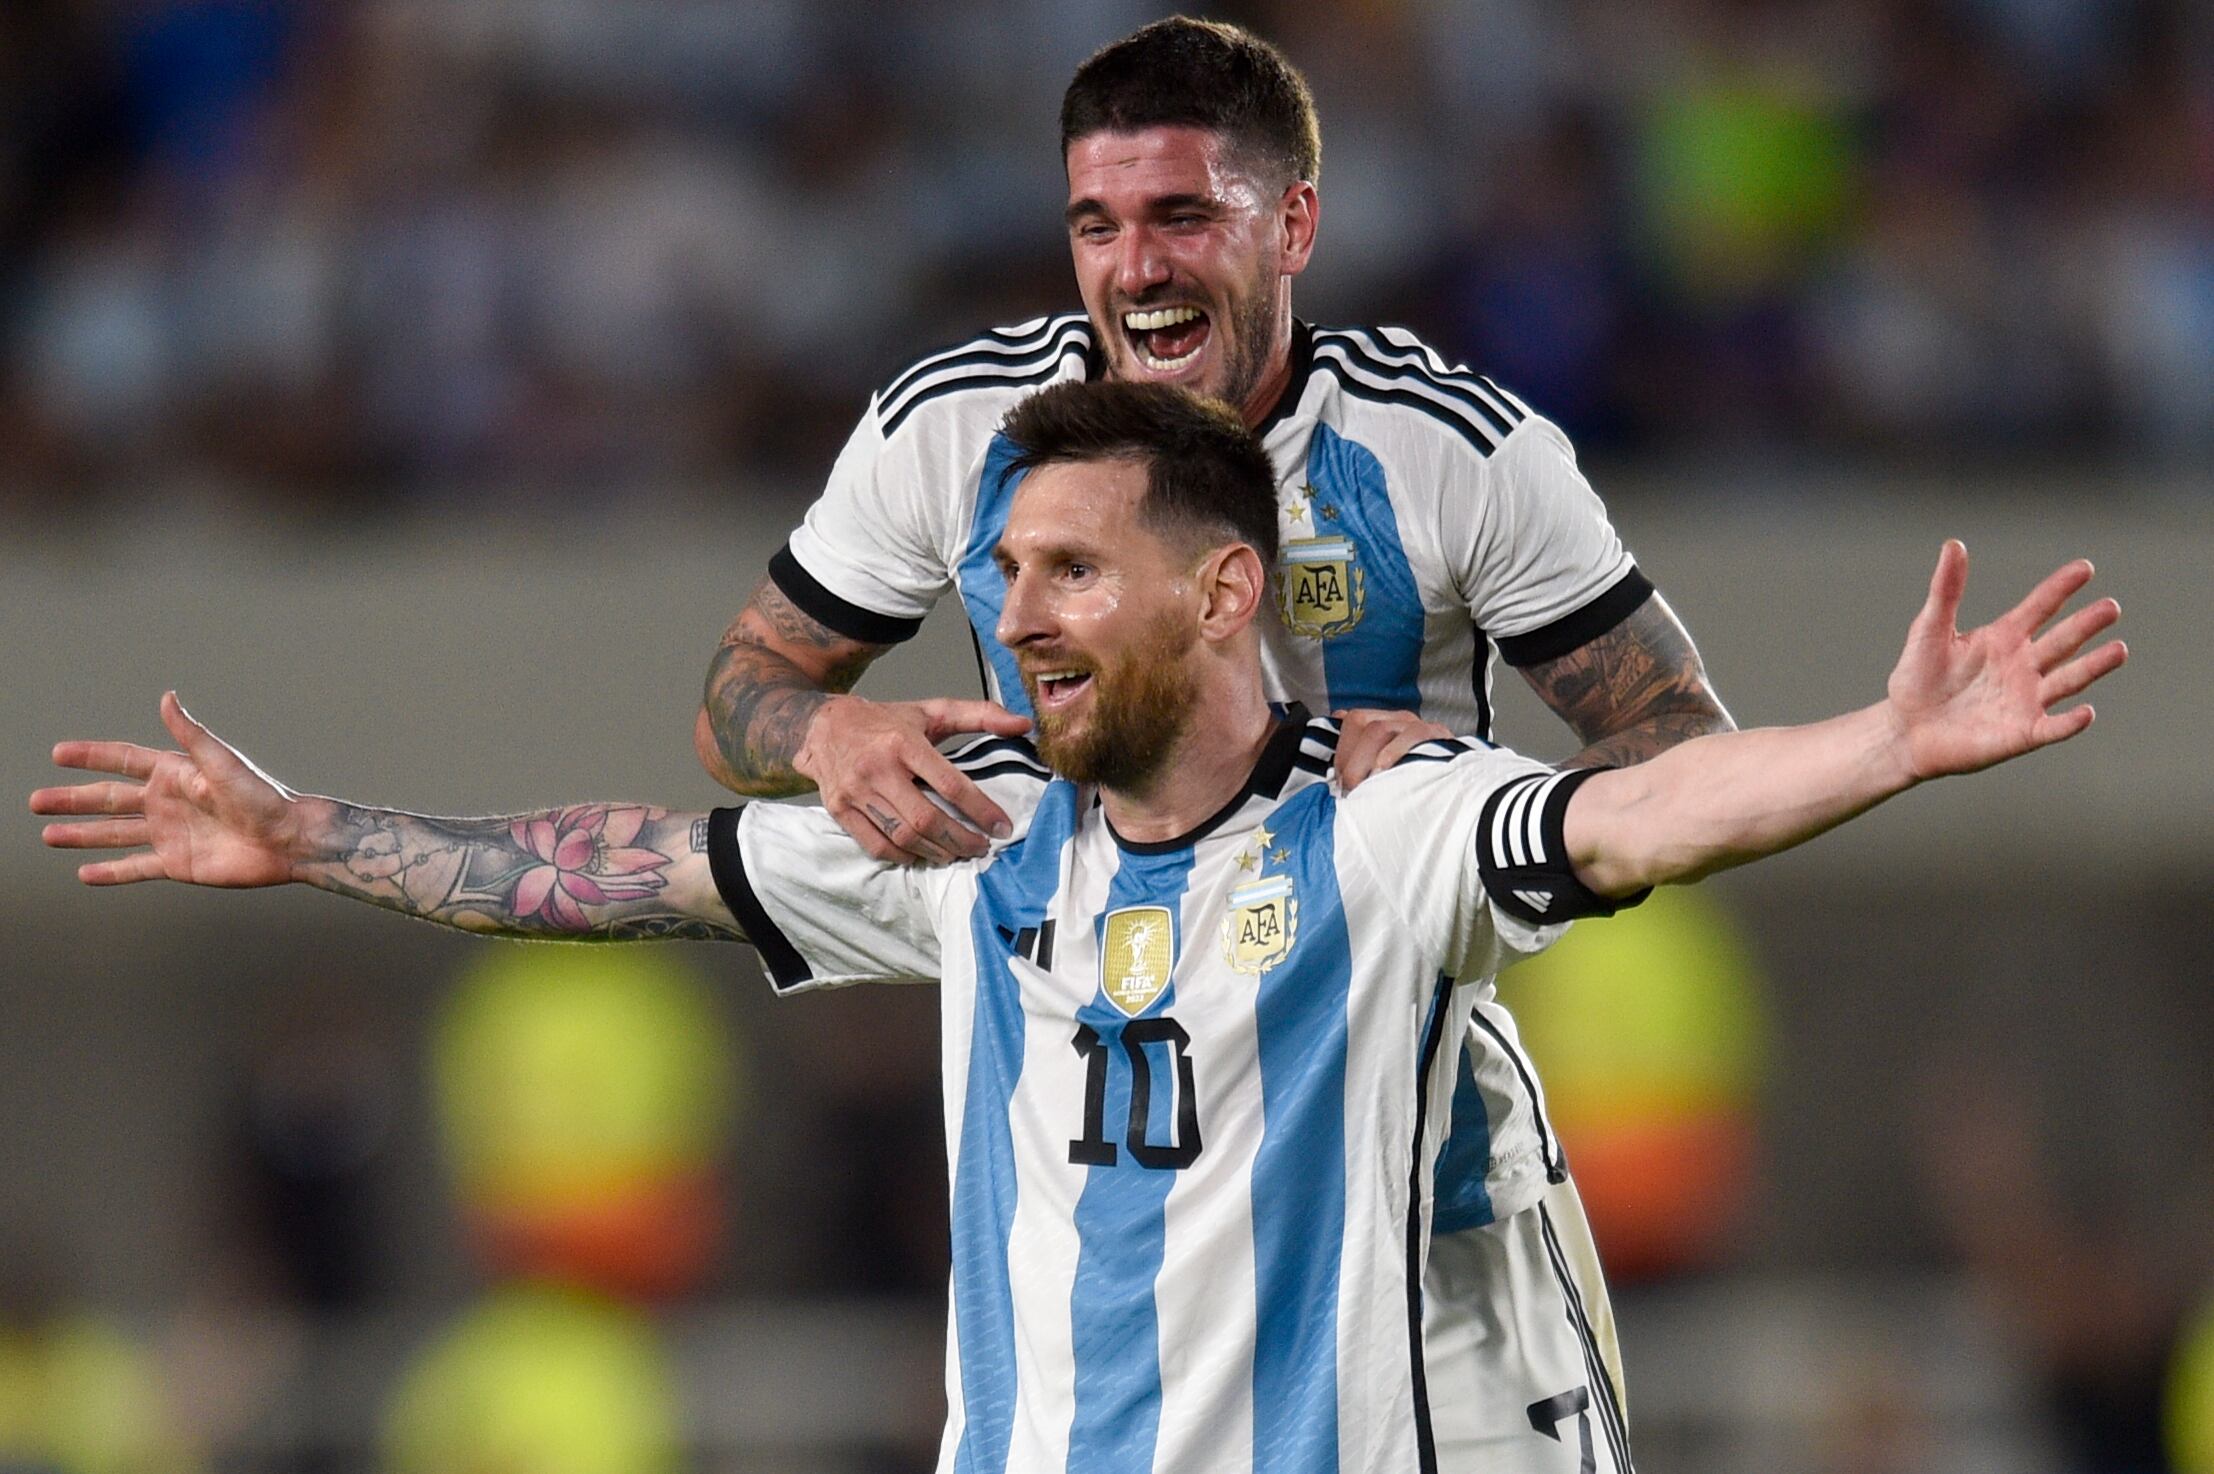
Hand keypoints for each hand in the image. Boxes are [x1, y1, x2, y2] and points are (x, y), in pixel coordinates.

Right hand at [33, 692, 311, 886]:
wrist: (287, 839)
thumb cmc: (261, 795)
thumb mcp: (220, 761)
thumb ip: (189, 734)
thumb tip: (166, 697)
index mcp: (175, 774)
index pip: (122, 761)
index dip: (91, 757)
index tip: (58, 754)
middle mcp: (167, 803)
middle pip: (108, 800)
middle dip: (72, 800)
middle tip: (35, 802)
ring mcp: (169, 834)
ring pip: (114, 834)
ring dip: (81, 835)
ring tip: (49, 835)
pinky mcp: (177, 863)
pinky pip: (135, 868)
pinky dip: (111, 872)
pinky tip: (85, 873)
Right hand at [794, 695, 1032, 863]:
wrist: (822, 726)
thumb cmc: (885, 722)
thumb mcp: (932, 711)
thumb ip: (980, 715)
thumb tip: (1024, 724)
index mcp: (903, 742)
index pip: (950, 785)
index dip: (981, 811)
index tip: (1002, 827)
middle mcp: (878, 768)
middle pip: (926, 819)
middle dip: (960, 840)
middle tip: (981, 847)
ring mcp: (855, 791)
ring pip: (902, 836)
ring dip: (935, 852)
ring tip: (956, 853)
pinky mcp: (839, 809)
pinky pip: (876, 845)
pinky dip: (903, 857)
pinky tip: (922, 855)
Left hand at [1332, 707, 1453, 788]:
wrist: (1454, 790)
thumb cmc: (1412, 781)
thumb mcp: (1381, 769)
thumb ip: (1360, 754)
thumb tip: (1337, 727)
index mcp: (1385, 722)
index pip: (1353, 719)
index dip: (1341, 750)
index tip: (1339, 780)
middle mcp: (1399, 719)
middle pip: (1361, 721)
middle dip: (1348, 758)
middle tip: (1350, 788)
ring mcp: (1418, 725)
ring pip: (1379, 729)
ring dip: (1363, 760)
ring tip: (1363, 786)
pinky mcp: (1437, 735)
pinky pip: (1412, 734)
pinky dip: (1393, 752)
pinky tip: (1384, 771)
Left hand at [1887, 541, 2126, 781]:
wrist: (1904, 728)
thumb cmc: (1917, 677)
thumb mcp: (1930, 628)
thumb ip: (1946, 590)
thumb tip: (1954, 545)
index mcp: (2005, 637)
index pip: (2041, 607)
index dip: (2061, 588)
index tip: (2085, 568)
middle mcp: (2024, 665)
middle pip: (2063, 640)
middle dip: (2087, 624)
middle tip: (2111, 607)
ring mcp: (2026, 699)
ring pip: (2068, 679)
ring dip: (2093, 666)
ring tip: (2119, 650)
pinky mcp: (2022, 733)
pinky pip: (2052, 728)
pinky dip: (2069, 723)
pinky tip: (2086, 713)